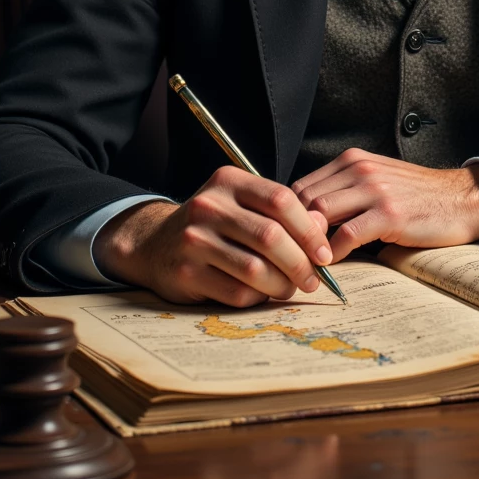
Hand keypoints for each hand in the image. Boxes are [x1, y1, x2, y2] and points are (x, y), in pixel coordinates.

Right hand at [94, 167, 333, 306]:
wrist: (154, 243)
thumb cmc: (213, 225)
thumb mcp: (243, 206)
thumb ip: (282, 213)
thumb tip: (322, 227)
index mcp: (228, 182)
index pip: (281, 200)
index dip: (309, 229)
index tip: (324, 253)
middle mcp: (209, 206)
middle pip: (270, 236)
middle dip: (300, 263)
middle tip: (313, 279)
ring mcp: (194, 239)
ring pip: (255, 269)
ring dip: (282, 285)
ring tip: (290, 288)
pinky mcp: (186, 273)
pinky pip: (236, 292)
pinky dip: (257, 297)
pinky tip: (260, 293)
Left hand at [291, 150, 478, 260]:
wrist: (463, 199)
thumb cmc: (418, 196)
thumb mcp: (378, 182)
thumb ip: (346, 193)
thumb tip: (309, 222)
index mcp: (353, 161)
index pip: (302, 186)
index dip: (289, 216)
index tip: (287, 240)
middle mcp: (359, 170)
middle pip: (304, 200)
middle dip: (293, 231)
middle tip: (289, 257)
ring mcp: (375, 190)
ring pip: (320, 215)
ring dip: (309, 244)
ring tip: (306, 264)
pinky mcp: (389, 214)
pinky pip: (347, 235)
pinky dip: (334, 253)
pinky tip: (333, 264)